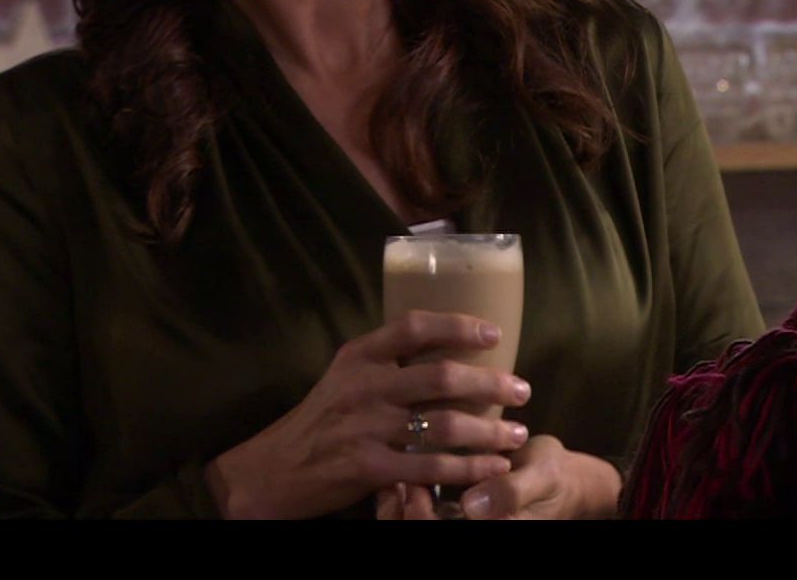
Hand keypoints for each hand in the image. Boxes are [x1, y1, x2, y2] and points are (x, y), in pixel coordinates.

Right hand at [206, 311, 532, 519]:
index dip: (458, 326)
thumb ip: (387, 360)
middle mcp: (365, 386)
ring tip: (517, 434)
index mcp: (359, 356)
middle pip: (441, 378)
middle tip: (523, 390)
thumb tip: (445, 345)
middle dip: (491, 384)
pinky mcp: (369, 467)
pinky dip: (468, 468)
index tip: (494, 335)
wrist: (273, 469)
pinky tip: (492, 468)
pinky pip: (431, 467)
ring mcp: (366, 428)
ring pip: (443, 426)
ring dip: (489, 431)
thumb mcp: (345, 375)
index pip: (414, 328)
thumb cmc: (321, 419)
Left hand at [374, 437, 621, 520]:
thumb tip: (472, 505)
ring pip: (416, 526)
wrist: (565, 480)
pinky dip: (404, 505)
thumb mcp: (541, 477)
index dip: (420, 519)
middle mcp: (476, 530)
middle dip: (402, 516)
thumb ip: (511, 493)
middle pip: (421, 531)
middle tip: (397, 484)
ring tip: (393, 483)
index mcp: (495, 531)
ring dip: (397, 512)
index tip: (415, 487)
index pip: (439, 534)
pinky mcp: (456, 519)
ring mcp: (464, 527)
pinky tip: (398, 482)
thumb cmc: (555, 476)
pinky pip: (423, 519)